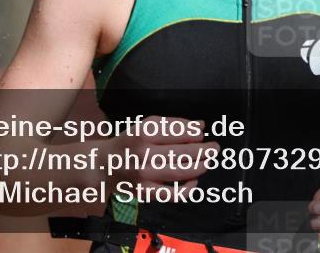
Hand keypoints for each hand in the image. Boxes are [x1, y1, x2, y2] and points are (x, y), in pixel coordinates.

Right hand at [83, 115, 218, 192]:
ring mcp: (145, 175)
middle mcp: (144, 154)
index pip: (180, 133)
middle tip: (214, 148)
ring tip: (207, 161)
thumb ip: (174, 124)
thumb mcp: (147, 125)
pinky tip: (194, 181)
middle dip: (205, 150)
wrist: (105, 164)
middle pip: (184, 153)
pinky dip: (188, 189)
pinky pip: (173, 194)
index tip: (202, 134)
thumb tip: (200, 125)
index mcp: (145, 134)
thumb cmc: (129, 142)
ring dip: (200, 167)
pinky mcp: (146, 192)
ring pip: (181, 173)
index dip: (196, 134)